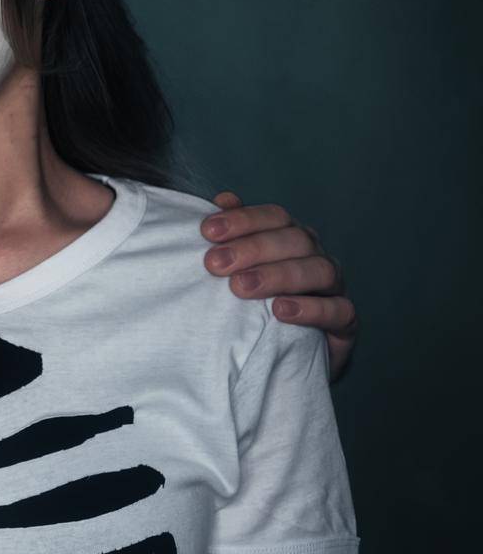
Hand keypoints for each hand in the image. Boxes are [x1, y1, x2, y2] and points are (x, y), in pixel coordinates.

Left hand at [201, 192, 356, 380]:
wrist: (284, 354)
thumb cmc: (256, 302)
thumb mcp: (240, 269)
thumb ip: (233, 235)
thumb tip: (223, 199)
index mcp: (292, 237)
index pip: (275, 216)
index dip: (243, 219)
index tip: (207, 231)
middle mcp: (316, 256)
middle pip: (295, 240)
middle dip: (252, 249)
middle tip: (215, 264)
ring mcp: (334, 288)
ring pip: (319, 270)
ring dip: (278, 276)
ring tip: (240, 288)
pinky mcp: (345, 322)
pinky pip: (338, 310)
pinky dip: (310, 308)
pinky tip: (280, 310)